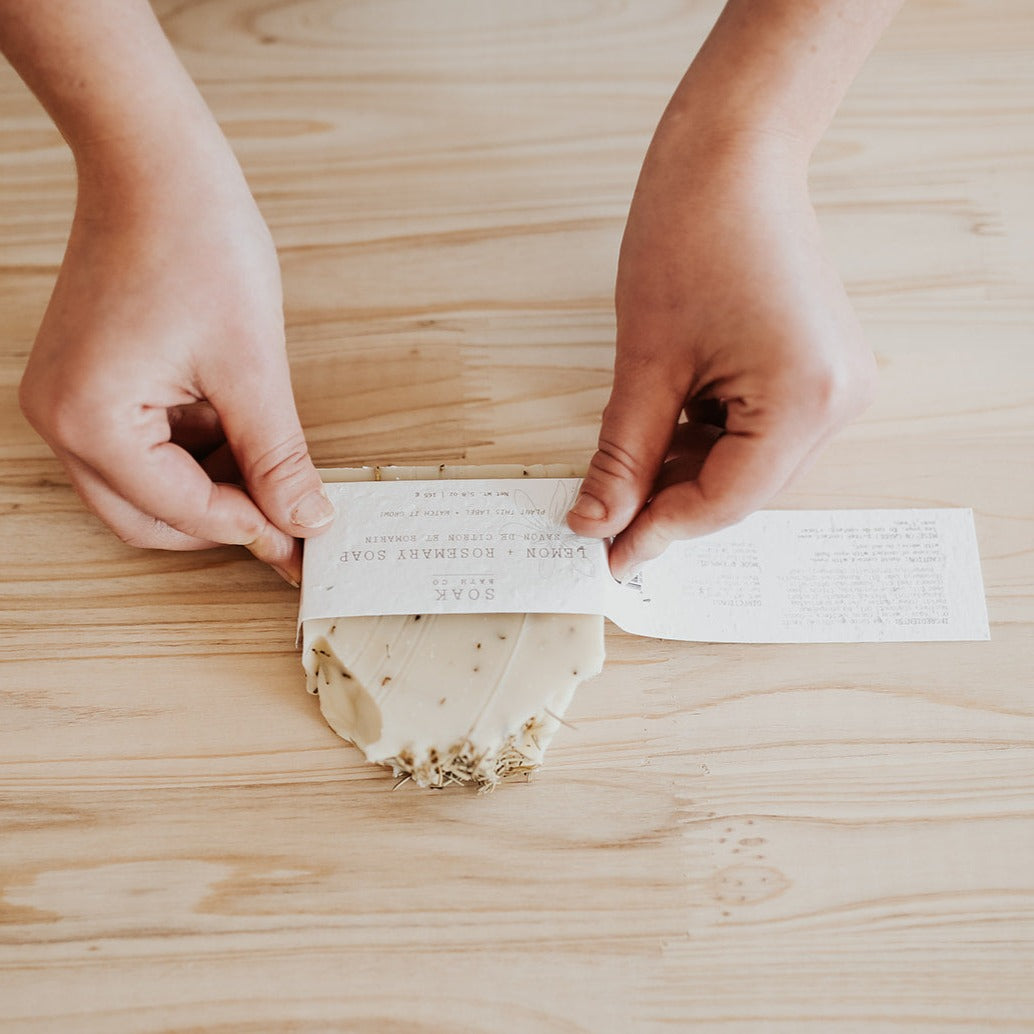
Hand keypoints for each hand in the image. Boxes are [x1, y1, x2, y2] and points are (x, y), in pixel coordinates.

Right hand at [18, 135, 331, 584]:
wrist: (156, 166)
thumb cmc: (196, 243)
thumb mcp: (252, 368)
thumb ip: (278, 459)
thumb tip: (306, 520)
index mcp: (90, 421)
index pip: (181, 513)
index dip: (252, 530)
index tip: (303, 543)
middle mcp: (62, 419)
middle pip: (150, 518)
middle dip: (224, 519)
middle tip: (290, 517)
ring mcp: (69, 401)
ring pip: (147, 489)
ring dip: (212, 487)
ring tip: (272, 463)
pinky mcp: (89, 383)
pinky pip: (143, 447)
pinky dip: (195, 452)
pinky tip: (239, 431)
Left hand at [568, 125, 876, 579]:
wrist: (733, 155)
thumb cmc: (690, 233)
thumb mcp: (645, 363)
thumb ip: (624, 457)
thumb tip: (597, 523)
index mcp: (806, 399)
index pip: (726, 501)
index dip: (661, 532)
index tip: (609, 556)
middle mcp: (839, 400)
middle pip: (743, 488)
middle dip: (671, 501)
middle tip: (607, 517)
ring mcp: (837, 383)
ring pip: (749, 463)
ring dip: (687, 469)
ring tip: (630, 460)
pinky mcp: (820, 369)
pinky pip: (760, 430)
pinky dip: (709, 437)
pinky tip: (668, 423)